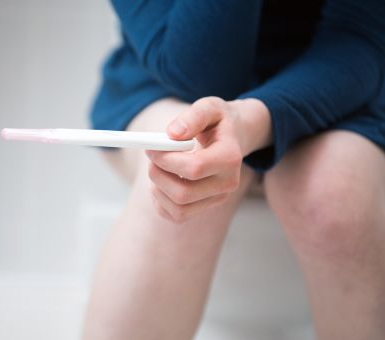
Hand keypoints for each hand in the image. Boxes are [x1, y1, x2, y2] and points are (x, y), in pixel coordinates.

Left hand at [145, 97, 270, 222]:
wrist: (233, 138)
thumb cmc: (218, 121)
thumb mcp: (209, 107)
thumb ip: (193, 116)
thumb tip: (173, 134)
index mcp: (230, 158)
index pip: (194, 168)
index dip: (166, 159)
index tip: (152, 147)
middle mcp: (227, 184)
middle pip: (184, 193)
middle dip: (158, 175)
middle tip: (152, 156)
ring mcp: (217, 199)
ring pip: (178, 208)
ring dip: (157, 188)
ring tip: (158, 167)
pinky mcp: (205, 207)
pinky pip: (176, 215)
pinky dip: (160, 201)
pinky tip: (163, 181)